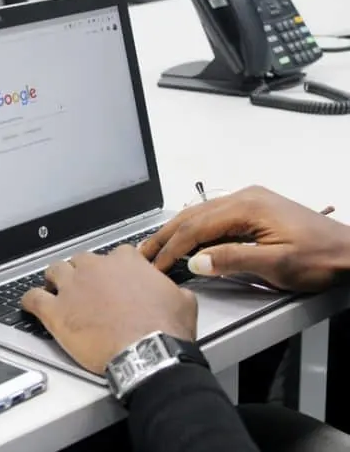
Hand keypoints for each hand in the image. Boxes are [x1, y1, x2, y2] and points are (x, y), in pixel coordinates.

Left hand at [21, 247, 196, 373]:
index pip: (115, 254)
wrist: (148, 353)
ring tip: (55, 289)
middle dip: (82, 272)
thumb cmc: (164, 329)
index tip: (114, 278)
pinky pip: (33, 298)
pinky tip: (28, 304)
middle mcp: (95, 268)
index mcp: (126, 261)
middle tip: (84, 287)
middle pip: (80, 260)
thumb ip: (172, 289)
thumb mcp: (183, 301)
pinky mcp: (55, 311)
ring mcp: (72, 288)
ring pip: (54, 271)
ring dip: (54, 279)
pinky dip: (29, 300)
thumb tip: (174, 291)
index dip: (113, 268)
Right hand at [139, 186, 349, 290]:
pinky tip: (184, 242)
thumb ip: (233, 260)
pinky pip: (213, 218)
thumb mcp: (277, 264)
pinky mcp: (253, 210)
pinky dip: (193, 231)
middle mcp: (245, 197)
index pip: (196, 226)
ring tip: (155, 248)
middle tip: (142, 254)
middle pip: (192, 215)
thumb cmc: (321, 258)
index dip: (172, 247)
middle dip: (165, 235)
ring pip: (200, 214)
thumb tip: (195, 261)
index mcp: (247, 206)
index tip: (155, 265)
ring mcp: (249, 201)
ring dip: (175, 232)